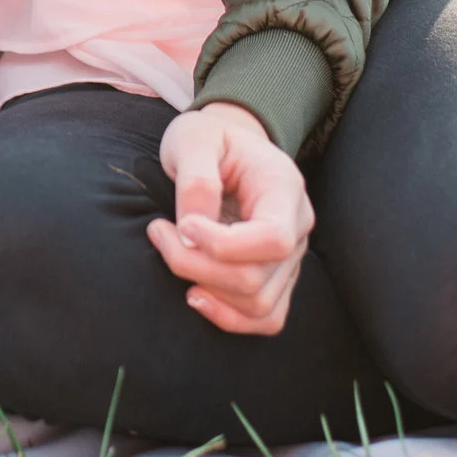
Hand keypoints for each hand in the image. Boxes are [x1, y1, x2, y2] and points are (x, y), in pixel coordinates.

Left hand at [148, 101, 314, 334]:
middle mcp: (298, 226)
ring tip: (170, 251)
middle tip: (158, 231)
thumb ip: (195, 179)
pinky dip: (228, 317)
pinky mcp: (276, 278)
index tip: (183, 224)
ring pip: (259, 304)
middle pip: (258, 277)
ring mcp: (291, 257)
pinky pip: (265, 319)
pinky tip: (194, 295)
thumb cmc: (209, 139)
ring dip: (206, 290)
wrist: (225, 148)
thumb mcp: (194, 137)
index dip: (223, 245)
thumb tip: (191, 229)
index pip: (274, 238)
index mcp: (284, 187)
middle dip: (197, 265)